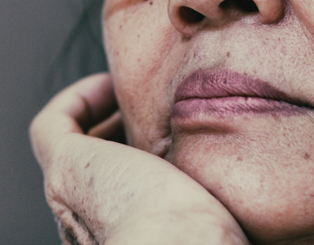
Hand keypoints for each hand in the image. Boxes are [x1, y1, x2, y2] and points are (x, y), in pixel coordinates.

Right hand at [30, 73, 248, 244]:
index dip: (136, 152)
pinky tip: (111, 84)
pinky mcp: (65, 165)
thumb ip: (210, 194)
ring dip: (96, 111)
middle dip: (116, 130)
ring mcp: (68, 191)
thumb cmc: (209, 242)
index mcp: (121, 231)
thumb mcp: (210, 211)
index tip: (165, 129)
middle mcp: (86, 218)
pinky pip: (55, 122)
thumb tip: (259, 184)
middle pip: (95, 162)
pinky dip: (79, 98)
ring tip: (128, 88)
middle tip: (148, 105)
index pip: (121, 185)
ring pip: (70, 143)